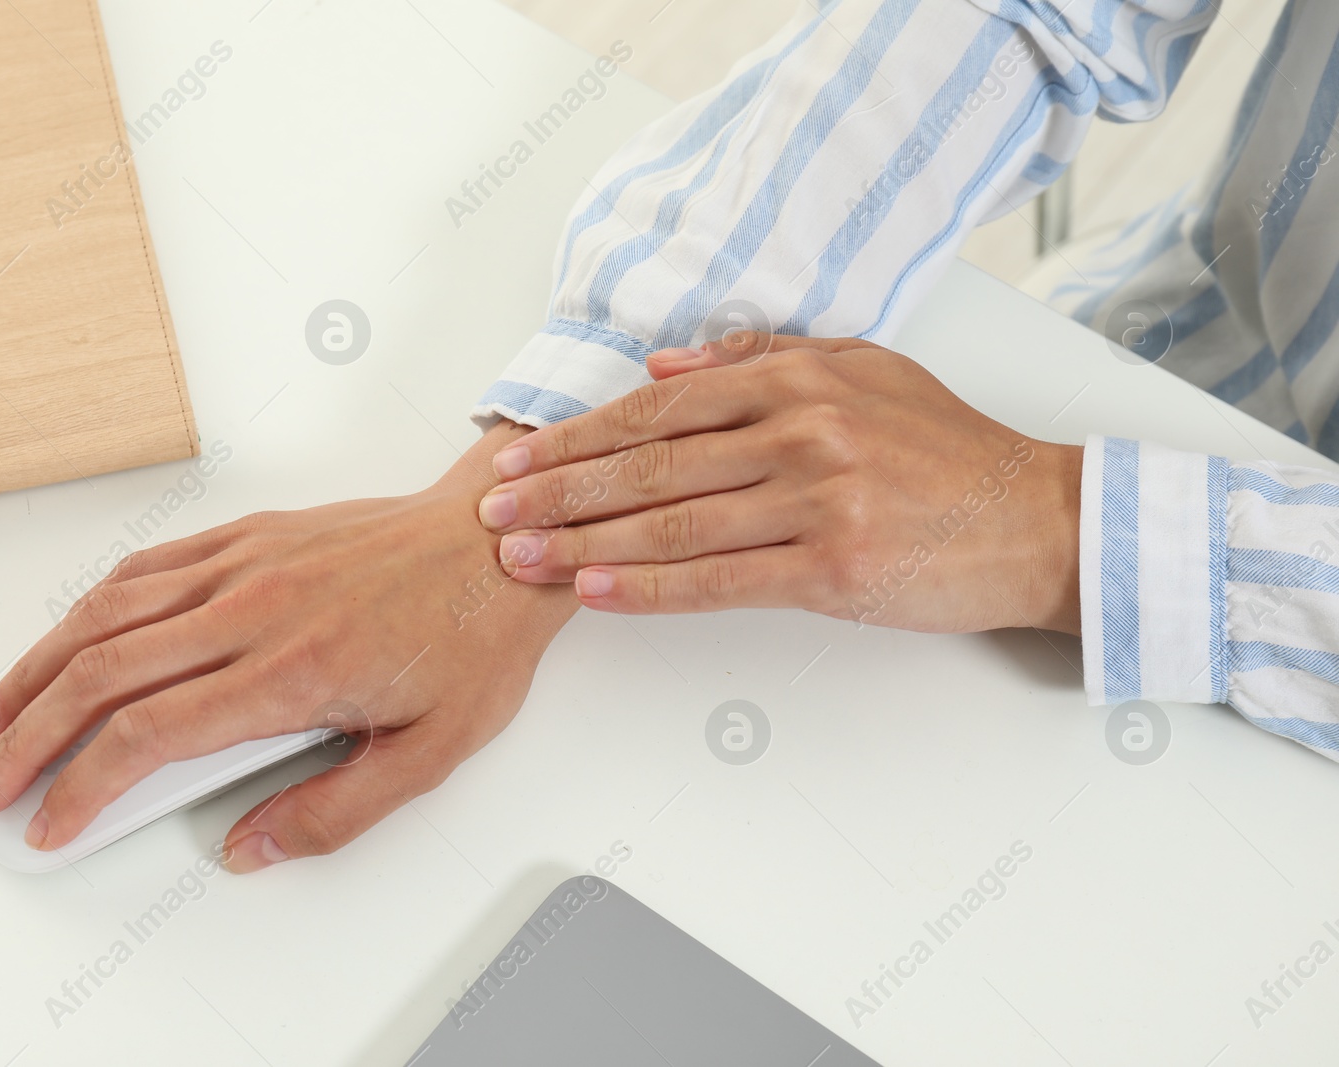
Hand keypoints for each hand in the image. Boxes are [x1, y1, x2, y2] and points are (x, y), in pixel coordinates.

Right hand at [0, 422, 576, 871]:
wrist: (500, 544)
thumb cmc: (472, 640)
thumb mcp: (430, 752)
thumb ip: (334, 810)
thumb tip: (247, 846)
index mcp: (292, 671)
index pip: (147, 734)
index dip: (80, 787)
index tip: (49, 825)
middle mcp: (253, 610)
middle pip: (101, 673)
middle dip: (27, 737)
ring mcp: (245, 564)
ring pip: (105, 613)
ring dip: (35, 668)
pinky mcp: (250, 535)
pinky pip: (146, 566)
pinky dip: (90, 606)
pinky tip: (67, 638)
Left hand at [476, 332, 1081, 633]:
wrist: (1037, 519)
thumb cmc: (947, 450)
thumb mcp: (864, 370)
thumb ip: (762, 357)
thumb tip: (664, 360)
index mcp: (797, 379)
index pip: (660, 404)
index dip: (580, 432)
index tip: (520, 451)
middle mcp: (800, 429)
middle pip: (651, 461)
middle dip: (560, 486)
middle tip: (492, 505)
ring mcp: (817, 498)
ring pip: (673, 520)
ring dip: (584, 540)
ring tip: (521, 554)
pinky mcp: (834, 565)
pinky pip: (721, 579)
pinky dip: (650, 587)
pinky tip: (597, 592)